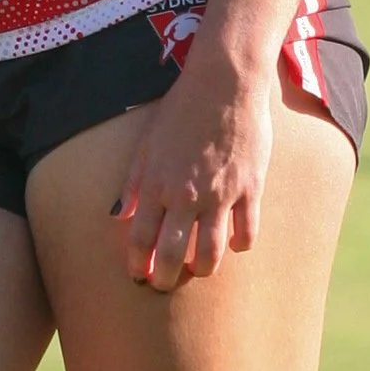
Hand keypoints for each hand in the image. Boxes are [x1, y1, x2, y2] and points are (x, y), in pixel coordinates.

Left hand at [111, 57, 271, 290]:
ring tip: (198, 273)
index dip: (136, 263)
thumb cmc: (180, 109)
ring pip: (211, 252)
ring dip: (202, 270)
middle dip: (165, 278)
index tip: (137, 276)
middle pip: (173, 254)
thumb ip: (133, 182)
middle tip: (163, 286)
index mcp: (156, 184)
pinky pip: (246, 233)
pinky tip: (234, 246)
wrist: (224, 84)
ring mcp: (220, 195)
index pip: (140, 238)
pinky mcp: (250, 189)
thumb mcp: (146, 143)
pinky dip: (239, 245)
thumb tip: (119, 215)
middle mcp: (186, 195)